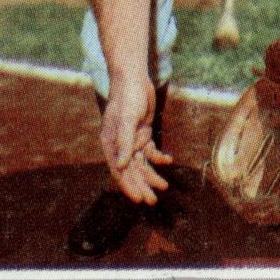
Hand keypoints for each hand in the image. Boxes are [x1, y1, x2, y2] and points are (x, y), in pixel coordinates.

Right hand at [100, 78, 172, 203]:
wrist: (134, 79)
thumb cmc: (127, 97)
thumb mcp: (126, 119)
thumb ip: (124, 143)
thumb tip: (121, 166)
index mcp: (110, 143)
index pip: (119, 170)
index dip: (129, 186)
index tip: (139, 199)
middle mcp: (120, 145)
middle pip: (131, 170)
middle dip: (142, 185)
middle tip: (153, 200)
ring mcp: (132, 140)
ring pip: (142, 163)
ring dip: (152, 175)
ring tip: (164, 187)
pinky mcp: (143, 133)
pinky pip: (150, 151)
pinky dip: (159, 157)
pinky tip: (168, 160)